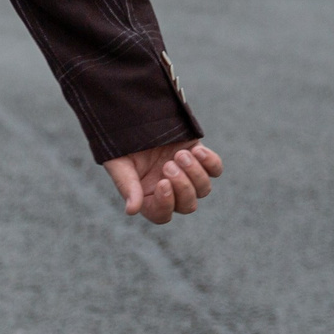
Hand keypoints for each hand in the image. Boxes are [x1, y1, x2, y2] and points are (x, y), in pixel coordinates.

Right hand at [102, 141, 223, 224]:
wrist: (132, 118)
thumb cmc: (120, 144)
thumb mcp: (118, 164)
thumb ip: (127, 186)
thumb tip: (131, 211)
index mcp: (148, 196)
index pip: (162, 215)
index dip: (166, 204)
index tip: (162, 183)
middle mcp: (169, 190)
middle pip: (187, 205)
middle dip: (182, 186)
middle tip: (168, 165)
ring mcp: (186, 175)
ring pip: (203, 189)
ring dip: (195, 173)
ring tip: (180, 154)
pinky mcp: (198, 158)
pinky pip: (215, 170)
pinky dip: (210, 163)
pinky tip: (197, 151)